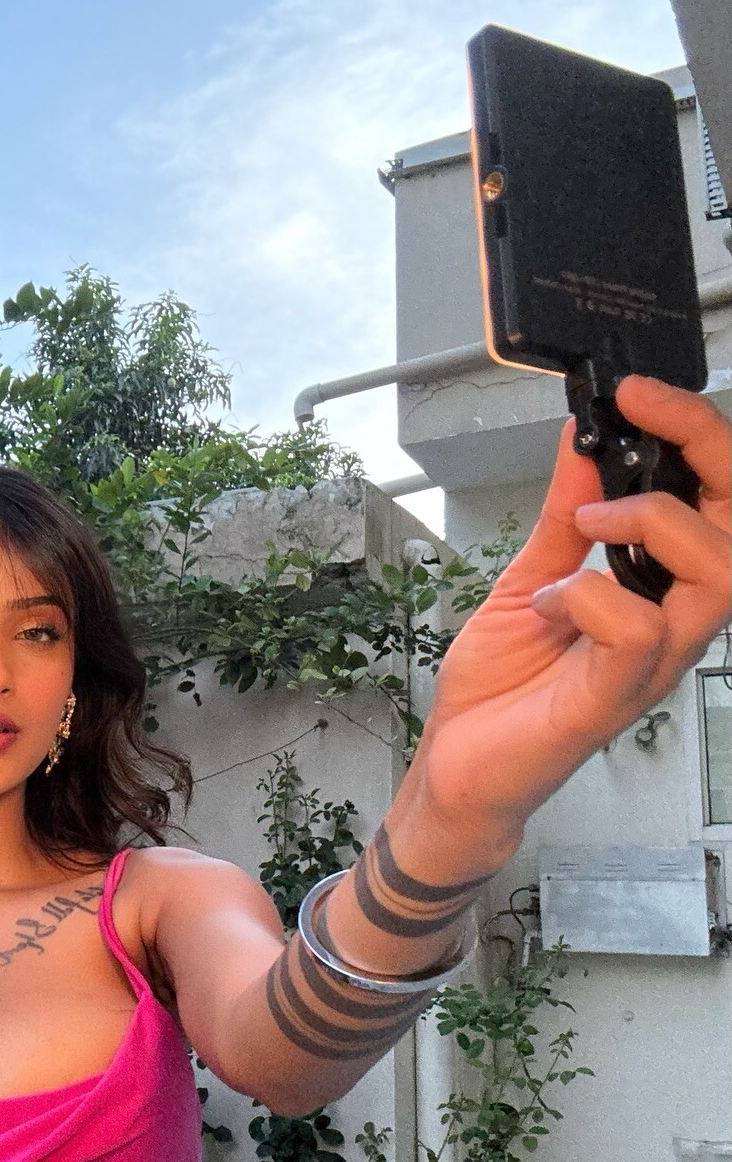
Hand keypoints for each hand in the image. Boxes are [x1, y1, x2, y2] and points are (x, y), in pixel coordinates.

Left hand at [413, 374, 730, 840]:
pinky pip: (641, 631)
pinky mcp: (614, 698)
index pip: (720, 501)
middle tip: (636, 416)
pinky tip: (555, 600)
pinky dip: (592, 595)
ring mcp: (651, 663)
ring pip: (718, 573)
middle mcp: (673, 624)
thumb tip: (583, 438)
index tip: (638, 392)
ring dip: (652, 522)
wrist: (456, 769)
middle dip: (702, 449)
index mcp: (662, 590)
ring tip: (589, 520)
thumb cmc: (501, 690)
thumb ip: (562, 513)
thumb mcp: (529, 576)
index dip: (695, 433)